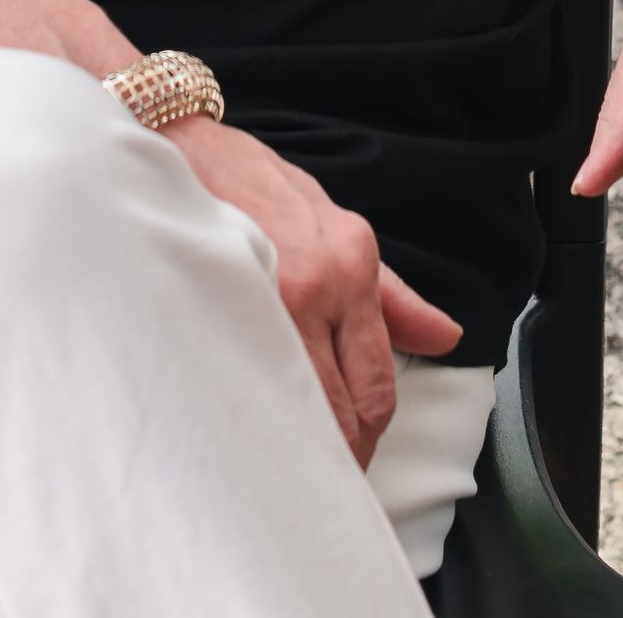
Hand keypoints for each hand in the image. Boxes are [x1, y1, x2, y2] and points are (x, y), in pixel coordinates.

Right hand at [166, 113, 463, 469]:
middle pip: (342, 411)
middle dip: (336, 459)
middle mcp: (318, 282)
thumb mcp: (332, 221)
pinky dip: (250, 415)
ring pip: (297, 409)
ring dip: (295, 446)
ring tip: (282, 464)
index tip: (351, 460)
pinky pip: (245, 384)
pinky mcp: (216, 300)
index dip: (366, 439)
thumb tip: (446, 338)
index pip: (376, 386)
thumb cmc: (252, 181)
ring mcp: (266, 295)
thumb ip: (390, 294)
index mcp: (351, 263)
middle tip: (318, 480)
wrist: (177, 142)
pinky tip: (241, 428)